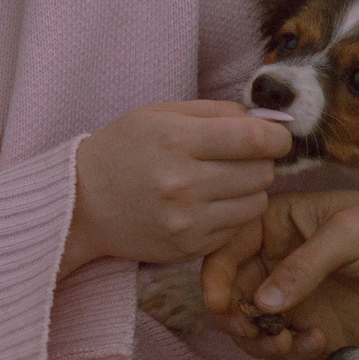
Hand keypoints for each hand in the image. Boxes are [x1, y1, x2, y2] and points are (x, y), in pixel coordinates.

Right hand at [62, 102, 292, 273]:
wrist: (81, 204)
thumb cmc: (122, 149)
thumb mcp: (159, 114)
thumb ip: (216, 111)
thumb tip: (269, 120)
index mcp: (175, 140)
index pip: (255, 139)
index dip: (277, 136)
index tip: (276, 136)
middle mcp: (182, 183)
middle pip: (262, 172)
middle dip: (260, 161)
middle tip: (240, 158)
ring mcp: (186, 221)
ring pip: (256, 203)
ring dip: (248, 190)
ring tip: (222, 181)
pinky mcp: (188, 248)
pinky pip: (237, 228)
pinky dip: (231, 214)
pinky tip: (206, 204)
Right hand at [201, 189, 358, 359]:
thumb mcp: (348, 233)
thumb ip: (302, 267)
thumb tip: (260, 304)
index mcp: (278, 226)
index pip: (227, 249)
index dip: (214, 277)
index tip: (218, 304)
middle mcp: (280, 264)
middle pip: (233, 296)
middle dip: (234, 318)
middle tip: (253, 329)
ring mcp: (300, 300)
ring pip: (254, 330)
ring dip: (261, 341)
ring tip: (288, 340)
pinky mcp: (320, 331)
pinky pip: (287, 352)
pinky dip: (292, 355)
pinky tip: (320, 343)